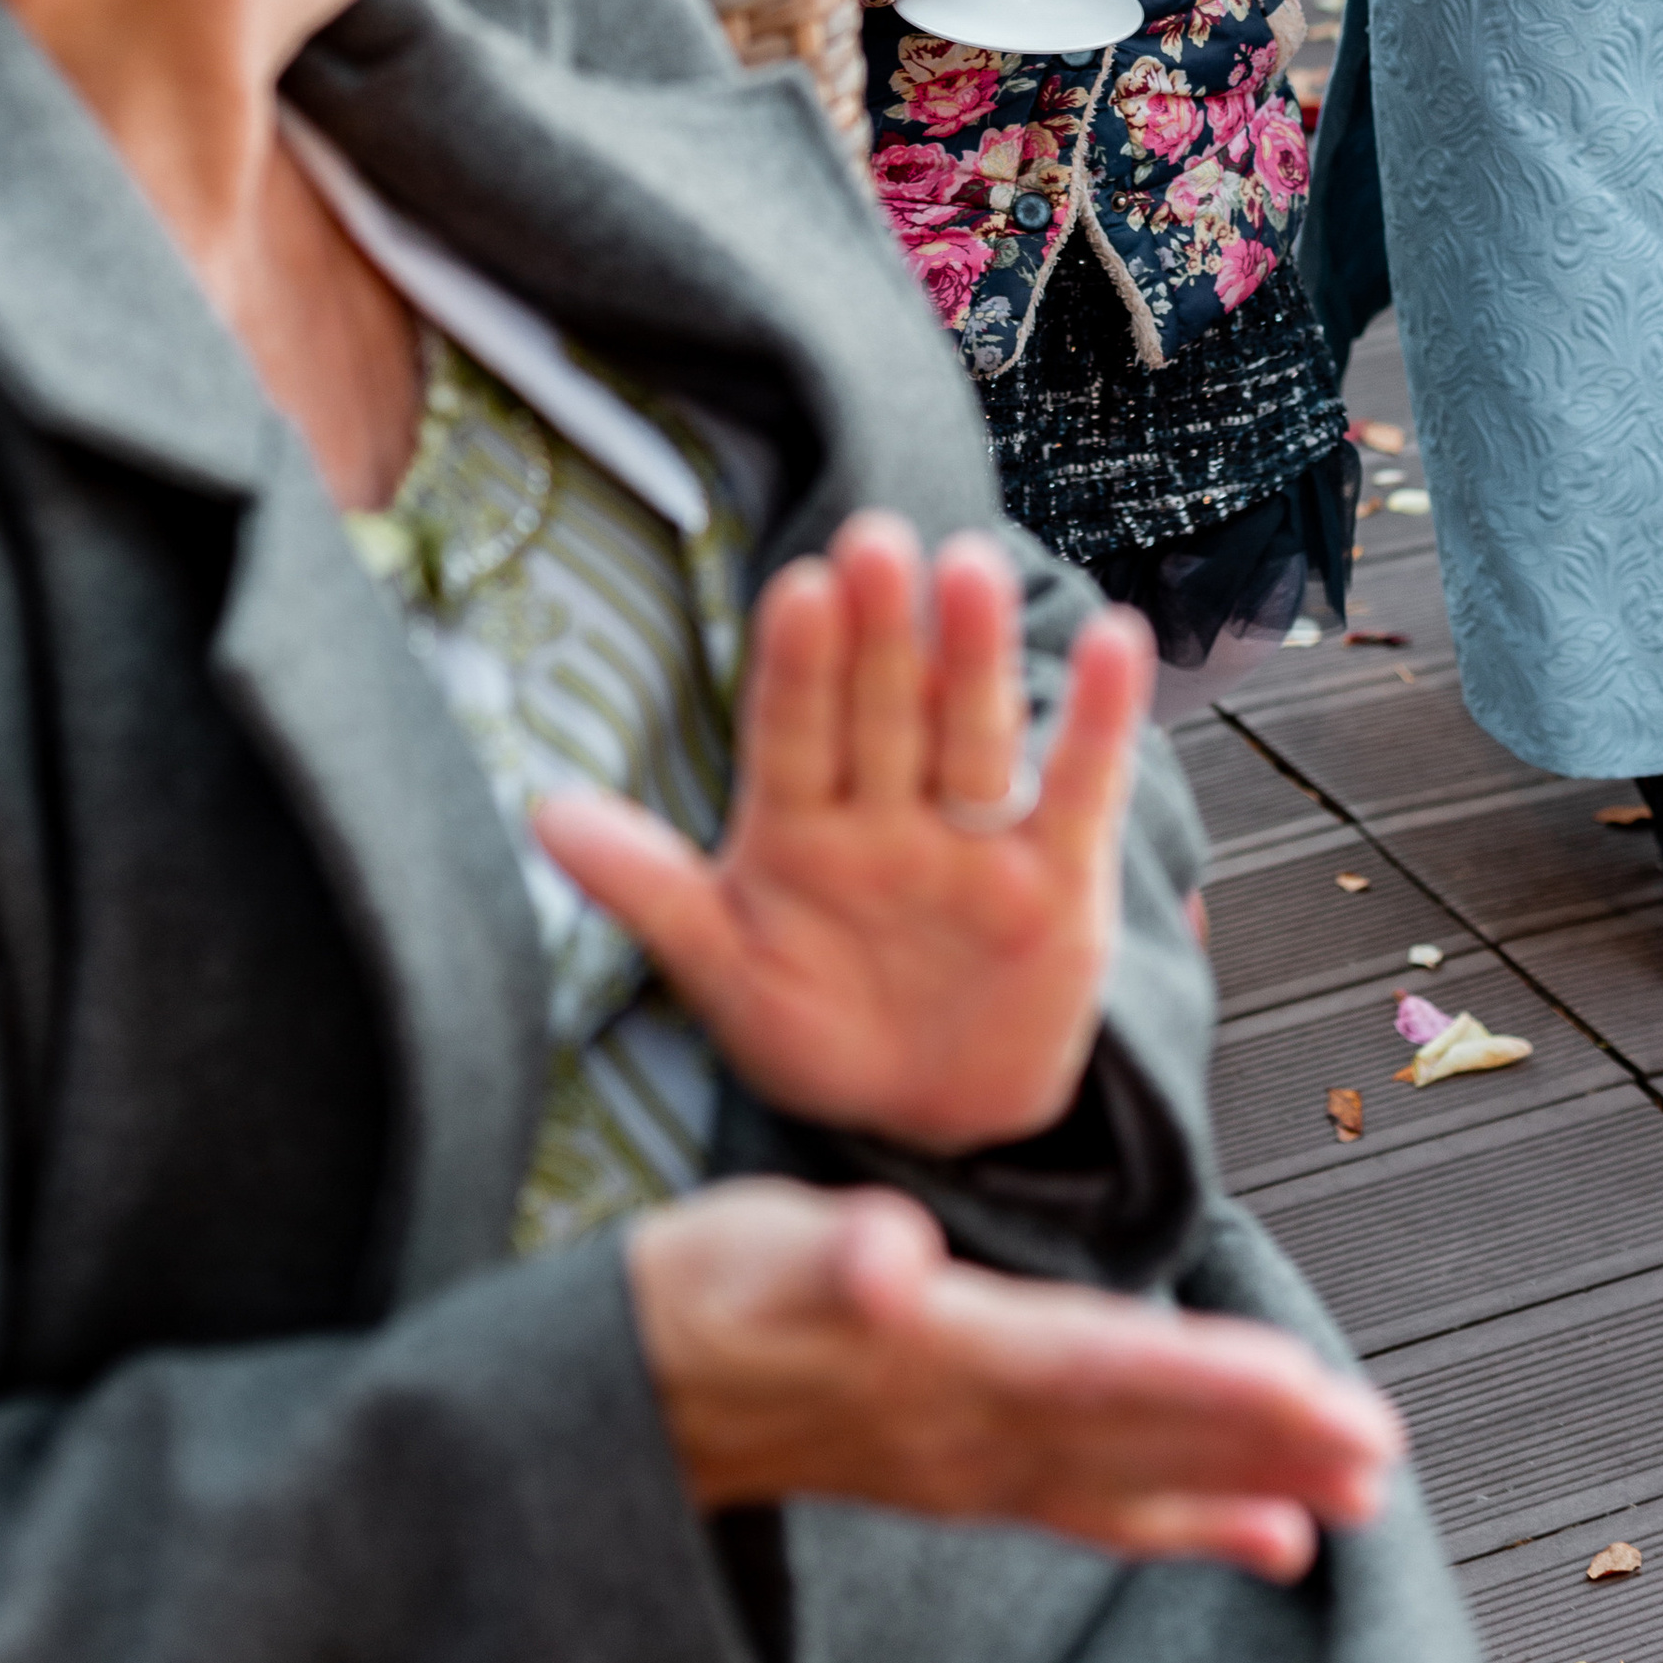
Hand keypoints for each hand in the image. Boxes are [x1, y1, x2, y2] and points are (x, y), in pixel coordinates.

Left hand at [535, 508, 1154, 1155]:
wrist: (929, 1119)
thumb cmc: (817, 1030)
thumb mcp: (725, 972)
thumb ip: (649, 889)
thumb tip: (543, 812)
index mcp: (799, 825)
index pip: (794, 735)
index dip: (797, 668)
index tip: (798, 590)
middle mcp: (890, 811)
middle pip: (886, 713)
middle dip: (883, 636)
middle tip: (878, 543)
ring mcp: (975, 839)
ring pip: (974, 735)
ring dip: (976, 657)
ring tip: (973, 571)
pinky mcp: (1059, 879)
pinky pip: (1081, 791)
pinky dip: (1101, 723)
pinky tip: (1118, 644)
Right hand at [625, 1177, 1402, 1570]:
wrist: (619, 1403)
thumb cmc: (693, 1298)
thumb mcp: (747, 1248)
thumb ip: (825, 1257)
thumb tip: (885, 1254)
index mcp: (940, 1357)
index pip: (1099, 1370)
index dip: (1205, 1382)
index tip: (1305, 1389)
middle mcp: (970, 1429)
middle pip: (1142, 1436)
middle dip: (1264, 1443)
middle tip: (1379, 1451)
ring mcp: (970, 1469)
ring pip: (1134, 1478)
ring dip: (1248, 1482)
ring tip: (1357, 1494)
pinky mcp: (963, 1486)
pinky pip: (1094, 1514)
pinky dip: (1185, 1525)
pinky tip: (1264, 1537)